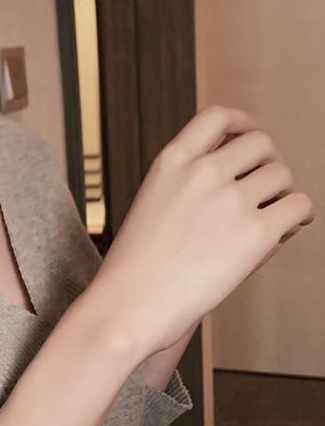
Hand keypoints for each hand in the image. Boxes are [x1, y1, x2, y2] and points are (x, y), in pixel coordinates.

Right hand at [91, 105, 314, 355]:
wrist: (127, 308)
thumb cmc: (134, 273)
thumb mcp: (151, 210)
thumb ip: (190, 187)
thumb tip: (250, 180)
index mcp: (170, 163)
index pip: (216, 117)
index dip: (241, 124)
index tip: (248, 137)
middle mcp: (201, 173)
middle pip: (259, 144)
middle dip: (266, 164)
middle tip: (263, 190)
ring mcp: (229, 200)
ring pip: (282, 176)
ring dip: (280, 195)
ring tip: (267, 222)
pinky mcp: (255, 232)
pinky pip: (299, 207)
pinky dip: (296, 218)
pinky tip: (281, 234)